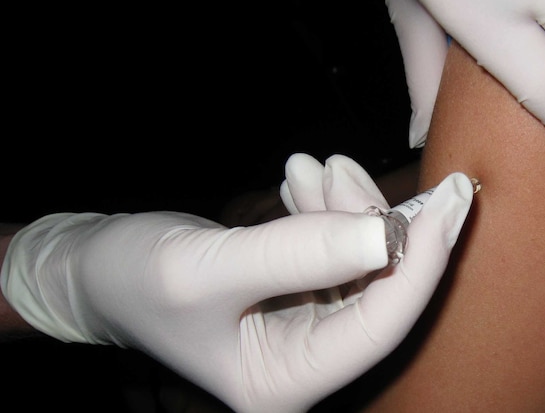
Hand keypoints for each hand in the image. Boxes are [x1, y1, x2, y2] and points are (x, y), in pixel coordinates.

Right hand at [1, 161, 473, 411]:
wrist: (92, 270)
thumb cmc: (131, 280)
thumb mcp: (206, 269)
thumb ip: (297, 252)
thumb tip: (388, 232)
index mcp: (287, 380)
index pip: (380, 324)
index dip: (423, 260)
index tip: (451, 198)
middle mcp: (306, 361)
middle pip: (381, 293)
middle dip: (393, 226)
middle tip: (409, 174)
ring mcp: (304, 327)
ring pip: (361, 265)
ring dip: (354, 209)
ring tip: (323, 167)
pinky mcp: (297, 293)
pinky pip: (333, 250)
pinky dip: (329, 211)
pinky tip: (310, 177)